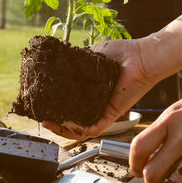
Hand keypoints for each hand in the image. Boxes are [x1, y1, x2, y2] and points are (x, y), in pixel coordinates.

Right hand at [42, 39, 156, 139]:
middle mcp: (95, 103)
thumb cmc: (122, 53)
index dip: (54, 105)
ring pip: (81, 129)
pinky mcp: (111, 114)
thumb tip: (56, 61)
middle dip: (55, 122)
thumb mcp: (91, 54)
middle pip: (72, 120)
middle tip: (42, 118)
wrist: (140, 56)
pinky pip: (93, 128)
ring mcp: (102, 110)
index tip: (40, 103)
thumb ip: (74, 60)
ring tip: (49, 123)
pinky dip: (78, 128)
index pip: (70, 103)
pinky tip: (67, 122)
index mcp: (90, 90)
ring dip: (63, 129)